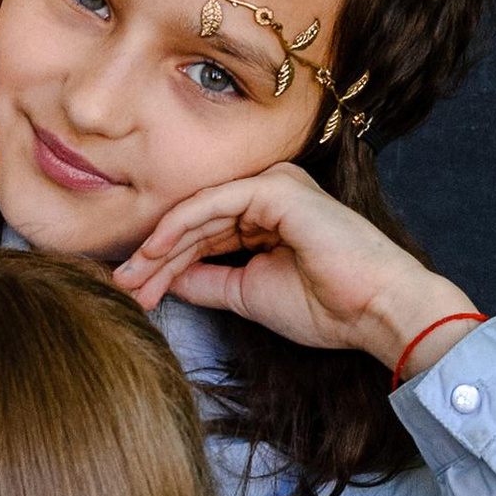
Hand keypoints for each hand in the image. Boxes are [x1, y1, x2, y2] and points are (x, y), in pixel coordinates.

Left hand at [113, 163, 481, 374]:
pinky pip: (214, 204)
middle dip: (154, 257)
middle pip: (196, 222)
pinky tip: (154, 252)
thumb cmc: (327, 307)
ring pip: (199, 212)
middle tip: (121, 287)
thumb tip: (163, 280)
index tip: (135, 294)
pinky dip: (180, 227)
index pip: (204, 234)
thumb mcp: (248, 294)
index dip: (165, 264)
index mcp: (267, 215)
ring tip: (131, 277)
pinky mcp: (276, 188)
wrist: (375, 310)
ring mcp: (273, 185)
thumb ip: (207, 281)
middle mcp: (268, 192)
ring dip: (159, 247)